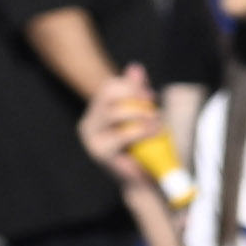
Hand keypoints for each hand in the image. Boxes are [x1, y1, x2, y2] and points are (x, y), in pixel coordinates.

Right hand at [77, 69, 167, 183]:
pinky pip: (122, 133)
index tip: (151, 96)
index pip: (108, 87)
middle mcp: (88, 123)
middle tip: (155, 109)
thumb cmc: (144, 146)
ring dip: (142, 114)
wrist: (144, 179)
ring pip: (116, 112)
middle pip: (109, 96)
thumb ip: (137, 92)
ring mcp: (91, 138)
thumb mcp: (142, 115)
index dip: (131, 87)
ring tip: (157, 123)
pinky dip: (142, 130)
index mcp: (96, 113)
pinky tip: (153, 133)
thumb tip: (135, 67)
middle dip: (136, 98)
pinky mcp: (100, 151)